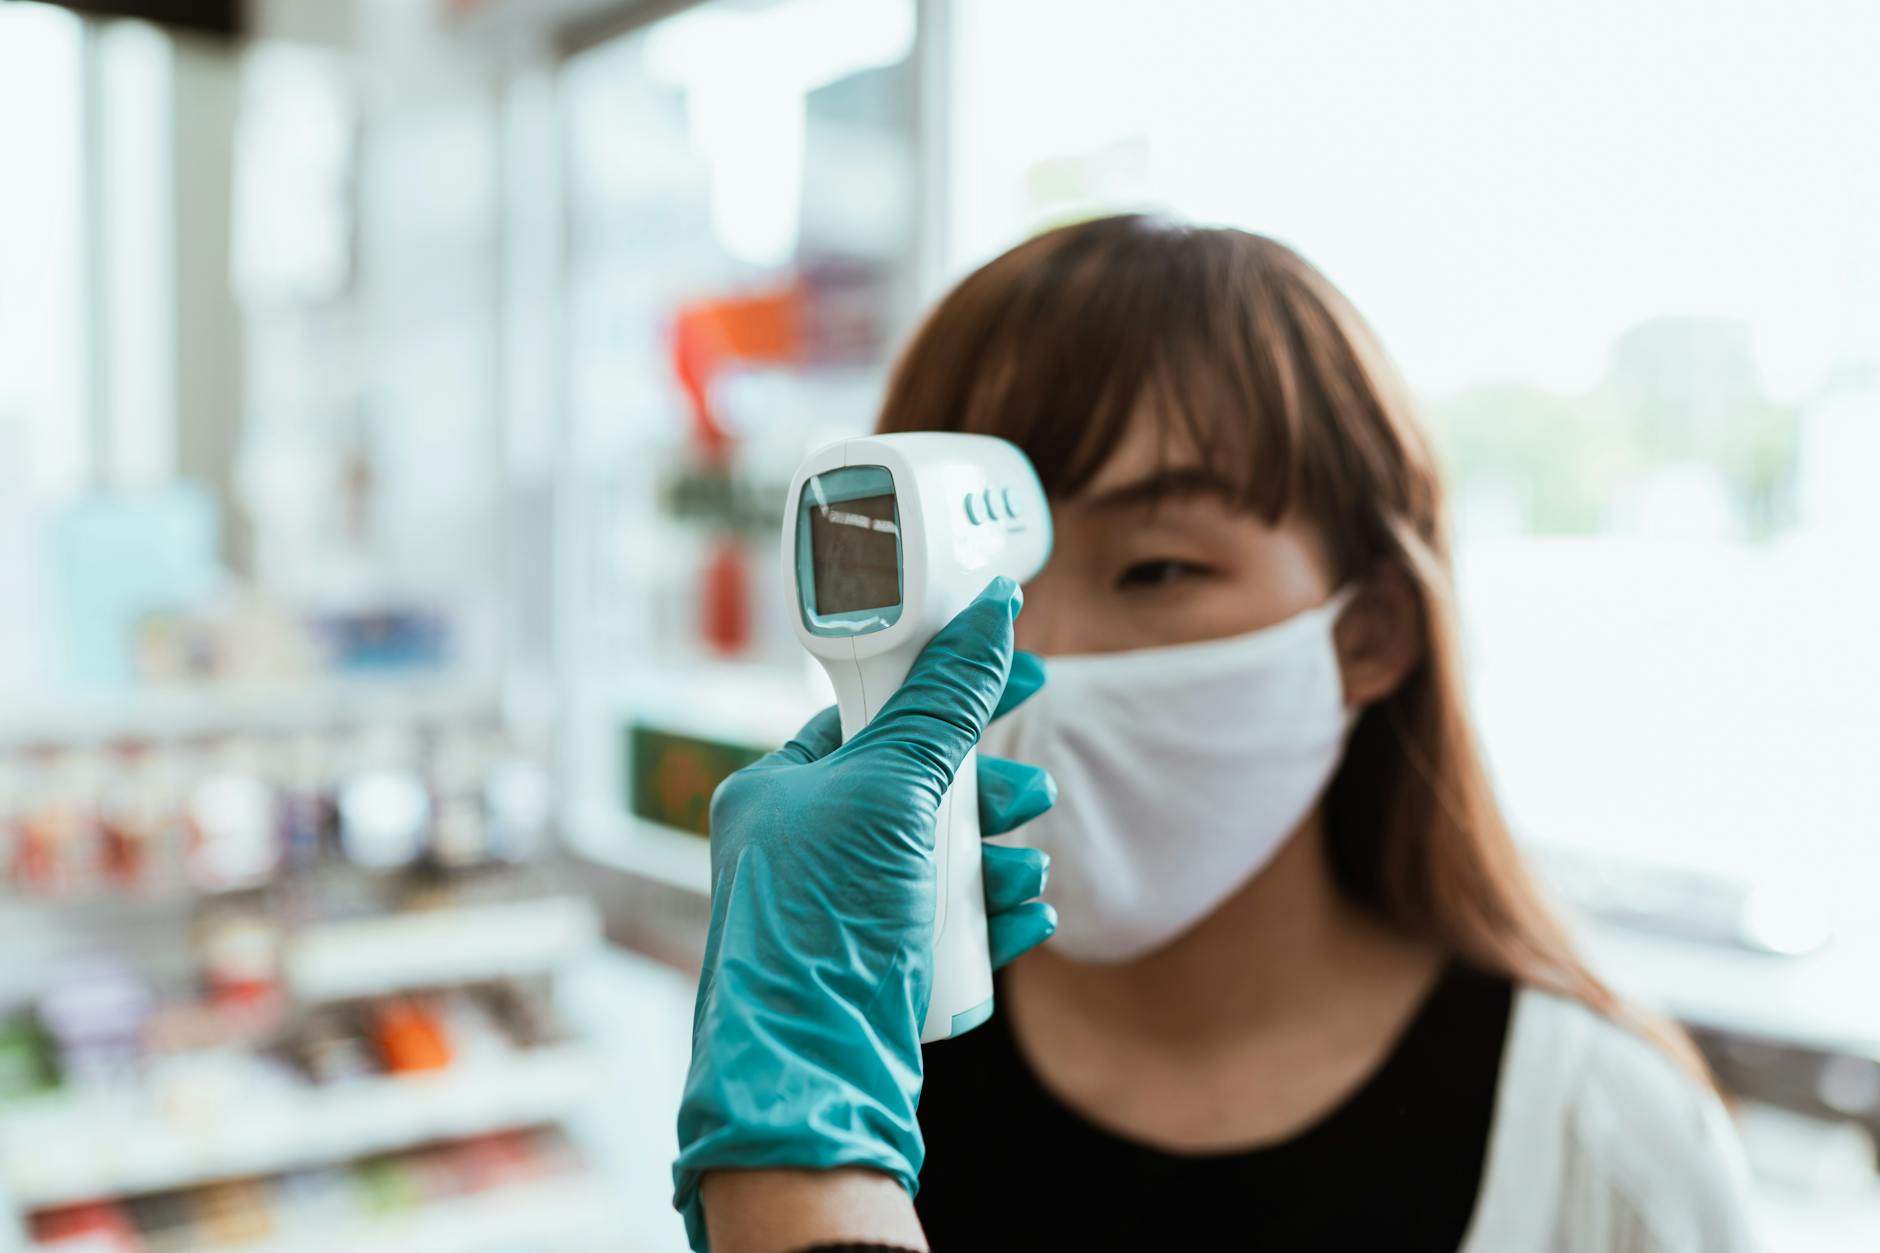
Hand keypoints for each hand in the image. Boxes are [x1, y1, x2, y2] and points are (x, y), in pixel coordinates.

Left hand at [672, 578, 1055, 1249]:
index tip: (1019, 672)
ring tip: (1024, 875)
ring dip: (999, 859)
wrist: (813, 1077)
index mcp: (780, 788)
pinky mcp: (879, 964)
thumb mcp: (891, 790)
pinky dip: (992, 913)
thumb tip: (991, 613)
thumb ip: (945, 703)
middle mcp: (803, 845)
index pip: (874, 709)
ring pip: (944, 856)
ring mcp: (840, 909)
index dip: (949, 687)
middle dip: (987, 792)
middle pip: (922, 784)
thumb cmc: (825, 923)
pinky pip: (951, 918)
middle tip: (1027, 798)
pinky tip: (1023, 917)